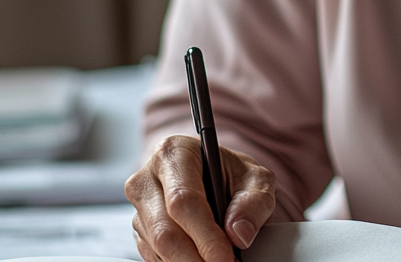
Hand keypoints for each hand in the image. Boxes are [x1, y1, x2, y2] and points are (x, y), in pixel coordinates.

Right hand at [126, 135, 275, 261]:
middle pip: (165, 232)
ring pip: (158, 250)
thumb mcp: (256, 178)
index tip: (225, 258)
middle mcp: (147, 180)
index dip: (205, 236)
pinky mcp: (140, 233)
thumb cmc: (233, 174)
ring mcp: (139, 209)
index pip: (184, 200)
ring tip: (219, 261)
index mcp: (174, 153)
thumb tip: (238, 234)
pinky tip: (203, 259)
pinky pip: (155, 258)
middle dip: (197, 258)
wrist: (217, 178)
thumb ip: (254, 203)